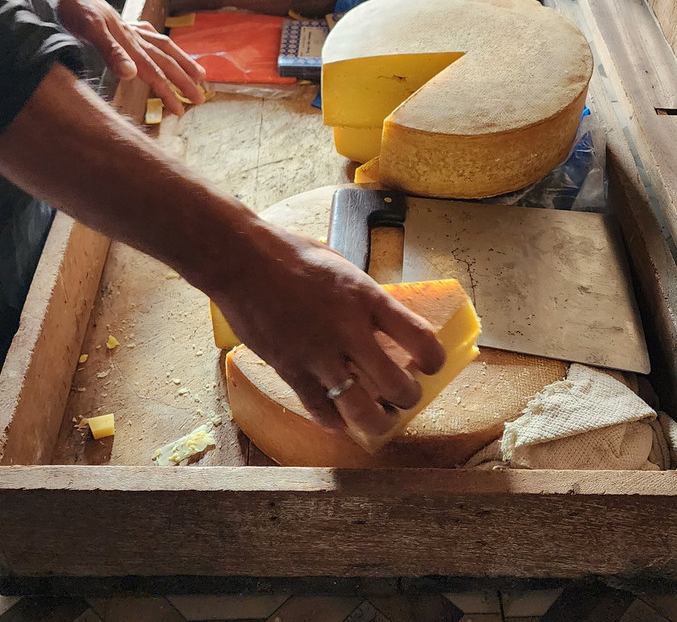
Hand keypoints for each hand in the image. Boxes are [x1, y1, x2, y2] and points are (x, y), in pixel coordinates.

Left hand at [54, 0, 206, 113]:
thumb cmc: (75, 10)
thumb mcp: (89, 31)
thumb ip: (111, 52)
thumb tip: (132, 74)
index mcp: (129, 44)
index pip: (155, 73)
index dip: (169, 93)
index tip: (181, 111)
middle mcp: (135, 37)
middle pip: (166, 62)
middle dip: (184, 82)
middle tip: (201, 99)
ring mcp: (131, 30)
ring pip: (164, 48)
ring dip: (182, 62)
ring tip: (198, 73)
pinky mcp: (124, 26)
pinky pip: (151, 38)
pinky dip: (162, 45)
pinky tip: (163, 47)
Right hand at [213, 226, 446, 436]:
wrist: (241, 260)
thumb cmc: (290, 254)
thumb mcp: (342, 267)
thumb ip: (364, 297)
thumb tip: (384, 321)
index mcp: (366, 297)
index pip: (420, 338)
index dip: (435, 360)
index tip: (432, 365)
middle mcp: (348, 329)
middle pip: (397, 385)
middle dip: (408, 398)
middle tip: (404, 396)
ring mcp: (318, 354)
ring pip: (362, 409)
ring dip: (378, 421)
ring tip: (380, 418)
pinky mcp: (290, 370)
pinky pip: (321, 410)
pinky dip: (336, 422)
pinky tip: (341, 420)